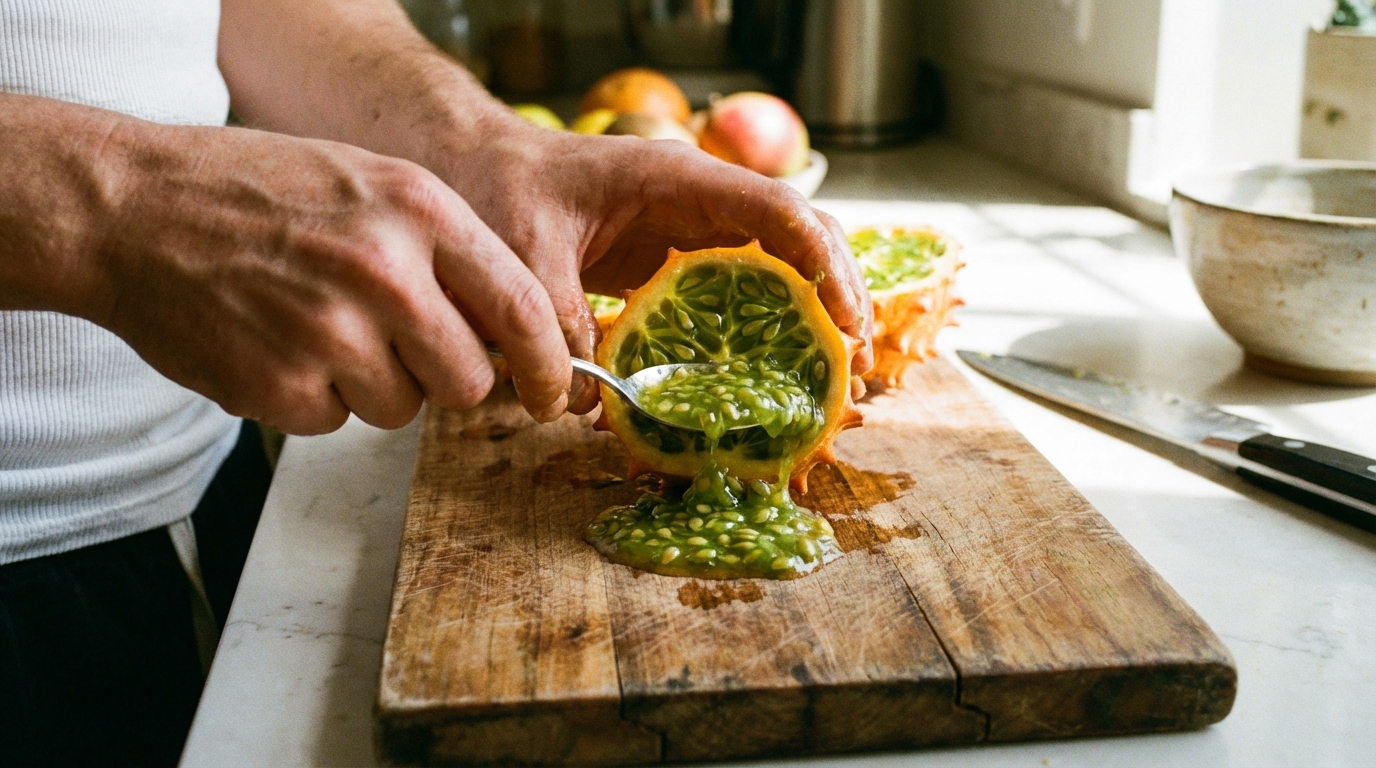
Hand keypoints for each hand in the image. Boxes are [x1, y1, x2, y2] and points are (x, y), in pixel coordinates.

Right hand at [83, 120, 571, 432]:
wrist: (134, 210)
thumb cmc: (258, 193)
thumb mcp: (373, 183)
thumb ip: (447, 248)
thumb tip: (513, 326)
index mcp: (419, 212)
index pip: (523, 309)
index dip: (549, 366)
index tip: (553, 391)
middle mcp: (384, 272)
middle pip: (469, 381)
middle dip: (445, 380)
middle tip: (400, 347)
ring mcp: (330, 334)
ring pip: (401, 409)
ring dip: (372, 385)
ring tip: (317, 326)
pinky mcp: (281, 387)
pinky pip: (334, 422)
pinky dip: (312, 396)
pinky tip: (277, 343)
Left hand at [433, 119, 875, 413]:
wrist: (472, 168)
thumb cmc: (497, 188)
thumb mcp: (523, 254)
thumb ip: (555, 323)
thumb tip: (584, 402)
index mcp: (674, 178)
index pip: (775, 211)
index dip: (821, 264)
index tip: (845, 322)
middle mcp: (697, 199)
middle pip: (797, 237)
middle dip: (836, 294)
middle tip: (854, 365)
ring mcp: (690, 230)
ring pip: (776, 264)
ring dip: (808, 316)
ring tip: (834, 377)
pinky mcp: (673, 262)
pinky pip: (735, 291)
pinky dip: (761, 330)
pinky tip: (770, 376)